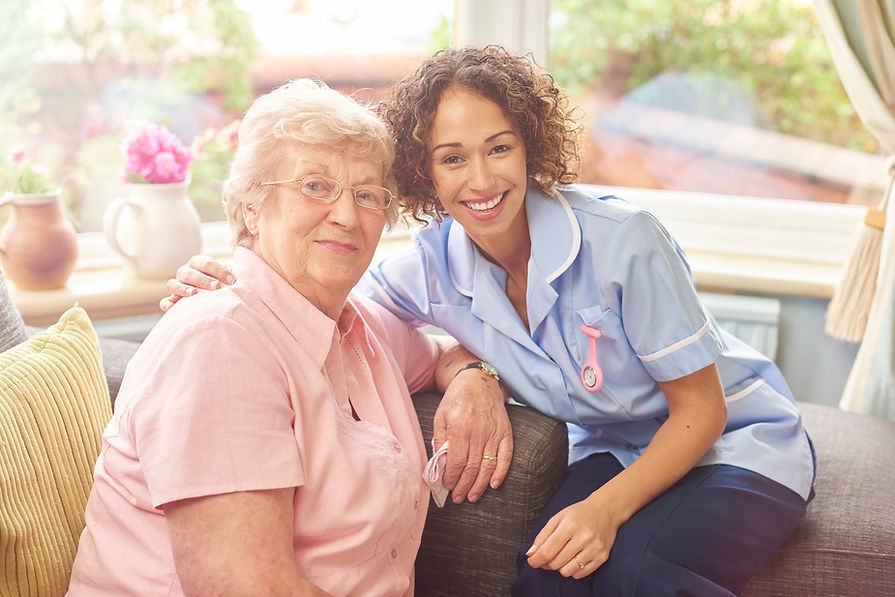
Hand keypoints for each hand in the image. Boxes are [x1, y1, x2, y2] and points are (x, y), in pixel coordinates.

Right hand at [159, 255, 235, 311]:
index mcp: (197, 263)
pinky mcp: (172, 300)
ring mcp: (177, 285)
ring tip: (193, 293)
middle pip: (190, 273)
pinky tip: (172, 308)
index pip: (205, 263)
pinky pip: (164, 301)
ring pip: (173, 284)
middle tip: (217, 287)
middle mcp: (185, 272)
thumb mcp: (224, 277)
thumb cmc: (219, 283)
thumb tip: (241, 274)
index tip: (232, 279)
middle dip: (204, 279)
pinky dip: (166, 304)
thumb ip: (230, 274)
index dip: (219, 270)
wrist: (207, 295)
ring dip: (183, 288)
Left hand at [433, 370, 512, 502]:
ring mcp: (494, 432)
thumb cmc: (456, 399)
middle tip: (458, 498)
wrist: (478, 381)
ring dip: (480, 485)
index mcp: (459, 426)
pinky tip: (494, 484)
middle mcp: (478, 430)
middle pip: (472, 467)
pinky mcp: (505, 431)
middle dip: (464, 486)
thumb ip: (440, 439)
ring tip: (472, 496)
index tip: (448, 487)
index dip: (452, 478)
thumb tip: (440, 464)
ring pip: (488, 466)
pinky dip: (501, 472)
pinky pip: (506, 456)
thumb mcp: (441, 416)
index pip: (456, 461)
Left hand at [524, 492, 621, 579]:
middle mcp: (584, 537)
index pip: (548, 550)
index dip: (536, 559)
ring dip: (559, 568)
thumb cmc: (579, 514)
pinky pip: (580, 574)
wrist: (605, 511)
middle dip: (547, 563)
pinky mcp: (602, 557)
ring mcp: (594, 548)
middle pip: (556, 562)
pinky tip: (572, 560)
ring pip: (567, 571)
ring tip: (561, 557)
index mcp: (570, 525)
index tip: (532, 561)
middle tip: (547, 557)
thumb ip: (542, 536)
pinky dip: (572, 570)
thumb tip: (531, 554)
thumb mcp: (558, 518)